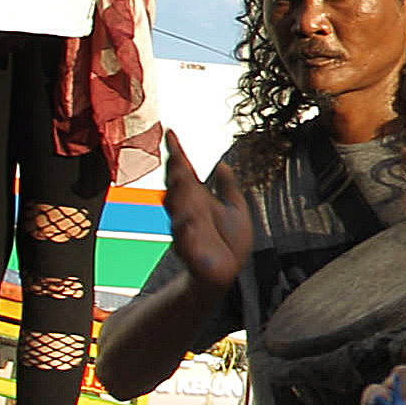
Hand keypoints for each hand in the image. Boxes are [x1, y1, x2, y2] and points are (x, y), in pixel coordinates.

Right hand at [156, 134, 254, 292]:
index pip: (184, 171)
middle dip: (176, 171)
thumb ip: (227, 187)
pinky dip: (184, 229)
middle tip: (176, 155)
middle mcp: (188, 210)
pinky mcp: (190, 250)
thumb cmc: (229, 241)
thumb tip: (223, 164)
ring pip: (178, 209)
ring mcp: (186, 229)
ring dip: (177, 194)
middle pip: (178, 186)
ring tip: (180, 177)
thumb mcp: (235, 208)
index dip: (177, 152)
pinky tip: (186, 220)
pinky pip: (184, 238)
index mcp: (197, 198)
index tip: (170, 132)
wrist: (227, 272)